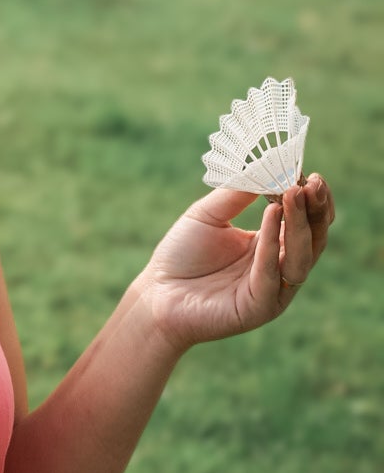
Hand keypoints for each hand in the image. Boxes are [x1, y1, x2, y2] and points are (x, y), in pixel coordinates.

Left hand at [135, 171, 335, 356]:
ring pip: (300, 256)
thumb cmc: (182, 254)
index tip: (310, 173)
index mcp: (271, 245)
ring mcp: (273, 289)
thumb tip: (266, 165)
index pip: (305, 220)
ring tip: (295, 193)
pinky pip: (271, 274)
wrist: (157, 293)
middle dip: (315, 209)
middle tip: (313, 181)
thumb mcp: (209, 214)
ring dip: (300, 224)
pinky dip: (273, 245)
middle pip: (312, 238)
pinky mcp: (259, 306)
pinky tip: (271, 215)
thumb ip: (237, 193)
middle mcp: (279, 267)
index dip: (310, 198)